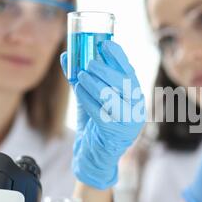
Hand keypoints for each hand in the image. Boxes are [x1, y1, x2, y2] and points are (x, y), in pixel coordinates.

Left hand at [60, 41, 145, 189]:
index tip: (105, 45)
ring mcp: (128, 120)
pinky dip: (88, 98)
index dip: (118, 57)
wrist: (95, 155)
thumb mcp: (89, 97)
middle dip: (105, 70)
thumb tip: (66, 55)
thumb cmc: (95, 123)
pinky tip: (79, 90)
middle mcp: (136, 106)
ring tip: (81, 75)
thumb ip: (80, 77)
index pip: (129, 71)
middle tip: (89, 62)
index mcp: (133, 94)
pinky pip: (101, 110)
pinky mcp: (116, 131)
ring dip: (94, 83)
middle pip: (123, 82)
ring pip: (112, 96)